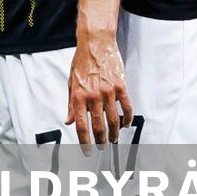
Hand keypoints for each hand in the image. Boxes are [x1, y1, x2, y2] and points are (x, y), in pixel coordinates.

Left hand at [67, 31, 131, 149]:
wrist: (96, 43)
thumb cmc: (82, 62)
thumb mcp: (71, 83)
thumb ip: (71, 104)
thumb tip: (68, 121)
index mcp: (78, 96)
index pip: (81, 126)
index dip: (84, 142)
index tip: (87, 152)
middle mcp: (93, 96)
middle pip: (98, 126)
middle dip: (100, 140)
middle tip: (102, 147)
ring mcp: (108, 91)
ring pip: (114, 120)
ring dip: (114, 133)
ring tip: (113, 139)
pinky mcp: (121, 86)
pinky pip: (127, 107)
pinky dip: (127, 118)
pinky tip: (125, 124)